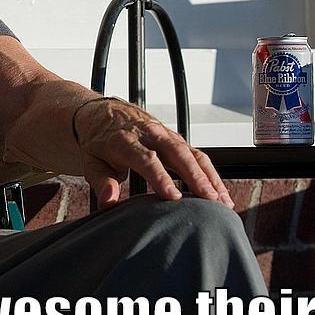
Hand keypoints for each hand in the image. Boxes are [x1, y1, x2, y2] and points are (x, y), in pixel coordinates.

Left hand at [74, 98, 232, 210]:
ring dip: (210, 177)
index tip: (174, 197)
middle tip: (210, 200)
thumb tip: (108, 201)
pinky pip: (197, 154)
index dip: (161, 177)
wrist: (103, 112)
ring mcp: (166, 135)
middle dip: (196, 176)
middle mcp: (150, 134)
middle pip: (177, 154)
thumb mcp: (91, 161)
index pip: (147, 159)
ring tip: (223, 202)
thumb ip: (100, 181)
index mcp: (126, 140)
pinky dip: (211, 173)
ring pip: (193, 153)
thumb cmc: (98, 142)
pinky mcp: (176, 139)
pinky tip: (221, 193)